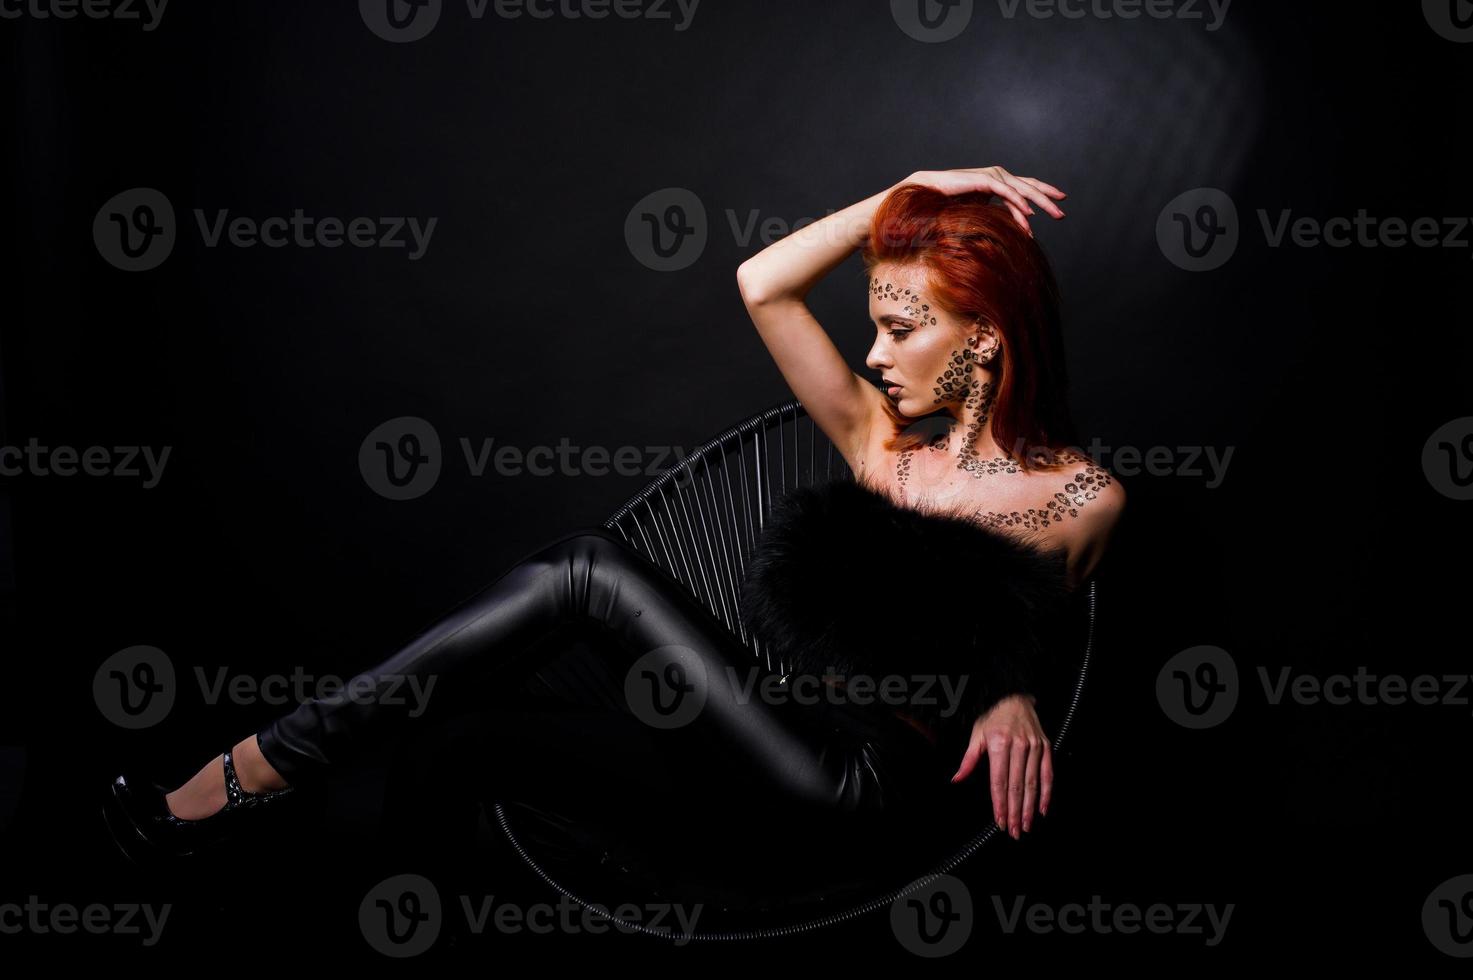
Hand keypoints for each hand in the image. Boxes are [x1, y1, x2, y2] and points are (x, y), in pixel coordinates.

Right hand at [905, 166, 1066, 236]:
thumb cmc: (951, 202)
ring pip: (1022, 190)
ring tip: (1054, 214)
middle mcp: (999, 175)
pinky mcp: (985, 180)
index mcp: (999, 181)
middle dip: (1048, 199)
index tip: (1060, 200)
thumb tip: (1018, 226)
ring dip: (1039, 203)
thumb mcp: (981, 210)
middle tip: (1062, 212)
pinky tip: (1029, 213)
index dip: (1044, 192)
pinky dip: (1019, 202)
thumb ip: (999, 213)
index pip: (1027, 186)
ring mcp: (993, 176)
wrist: (931, 192)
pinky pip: (1007, 193)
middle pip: (1029, 187)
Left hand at [949, 693, 1051, 839]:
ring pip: (1032, 784)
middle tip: (1014, 832)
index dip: (999, 803)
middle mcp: (1018, 746)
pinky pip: (1047, 774)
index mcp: (998, 743)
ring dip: (1029, 808)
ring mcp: (1034, 747)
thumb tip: (956, 779)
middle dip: (1014, 812)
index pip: (999, 780)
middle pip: (1016, 786)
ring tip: (1026, 826)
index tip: (999, 821)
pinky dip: (1046, 794)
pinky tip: (1042, 810)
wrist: (1016, 699)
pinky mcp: (1046, 748)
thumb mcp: (977, 734)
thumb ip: (969, 759)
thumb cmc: (994, 719)